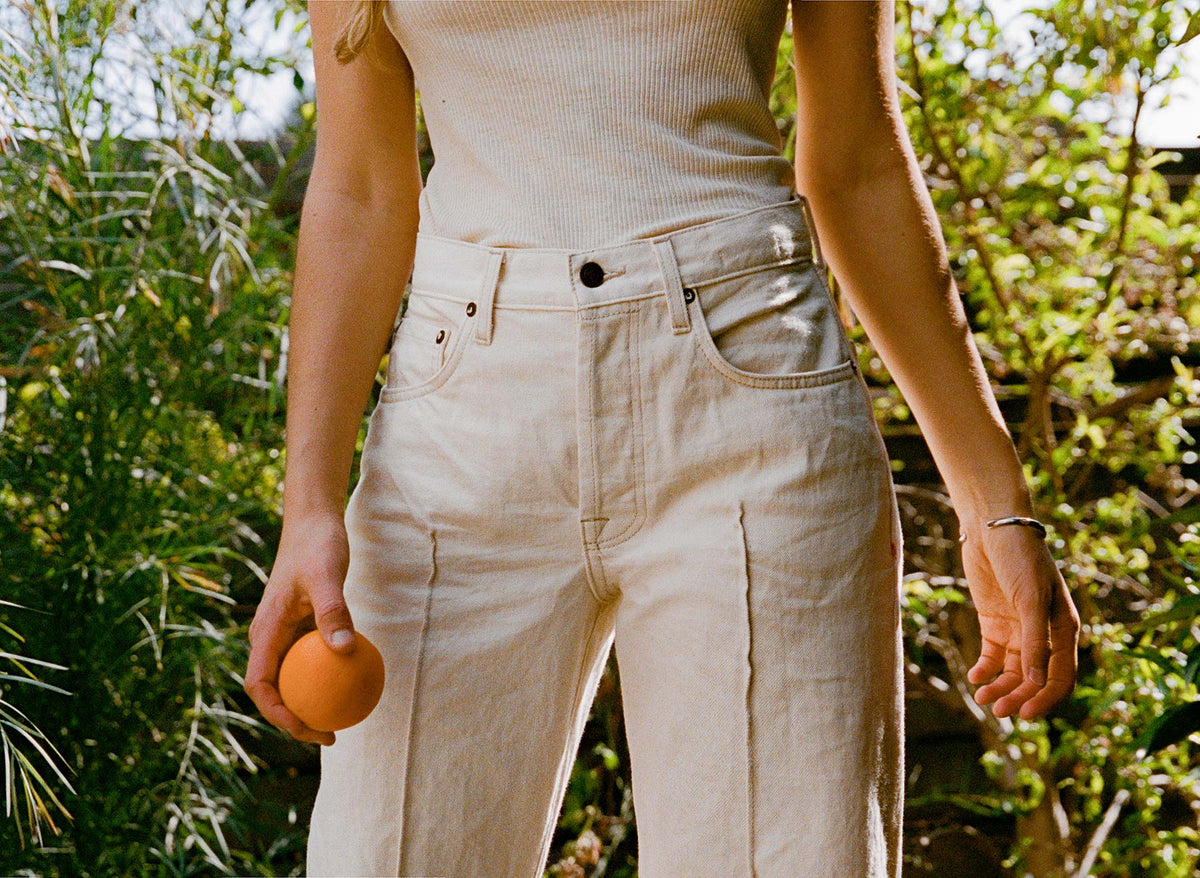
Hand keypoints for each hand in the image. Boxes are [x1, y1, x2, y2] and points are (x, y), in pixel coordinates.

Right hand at [244, 513, 355, 745]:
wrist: (313, 524)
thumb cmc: (317, 547)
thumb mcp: (327, 577)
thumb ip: (333, 612)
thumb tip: (344, 652)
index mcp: (265, 631)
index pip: (260, 684)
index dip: (277, 713)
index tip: (306, 728)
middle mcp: (269, 636)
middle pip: (273, 690)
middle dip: (295, 719)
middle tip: (330, 735)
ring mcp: (284, 633)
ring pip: (292, 678)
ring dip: (310, 702)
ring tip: (342, 720)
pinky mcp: (301, 626)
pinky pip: (311, 660)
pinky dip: (327, 677)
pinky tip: (356, 684)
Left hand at [959, 522, 1080, 719]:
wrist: (993, 528)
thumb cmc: (1021, 558)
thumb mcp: (1029, 598)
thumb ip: (1033, 640)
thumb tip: (1035, 681)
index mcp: (1064, 629)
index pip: (1060, 676)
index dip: (1044, 699)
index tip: (1024, 714)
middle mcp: (1043, 634)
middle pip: (1034, 678)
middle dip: (1018, 696)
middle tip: (998, 710)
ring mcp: (1018, 629)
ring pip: (1013, 670)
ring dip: (1000, 686)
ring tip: (982, 697)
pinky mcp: (995, 622)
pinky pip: (993, 655)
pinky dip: (986, 669)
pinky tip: (975, 677)